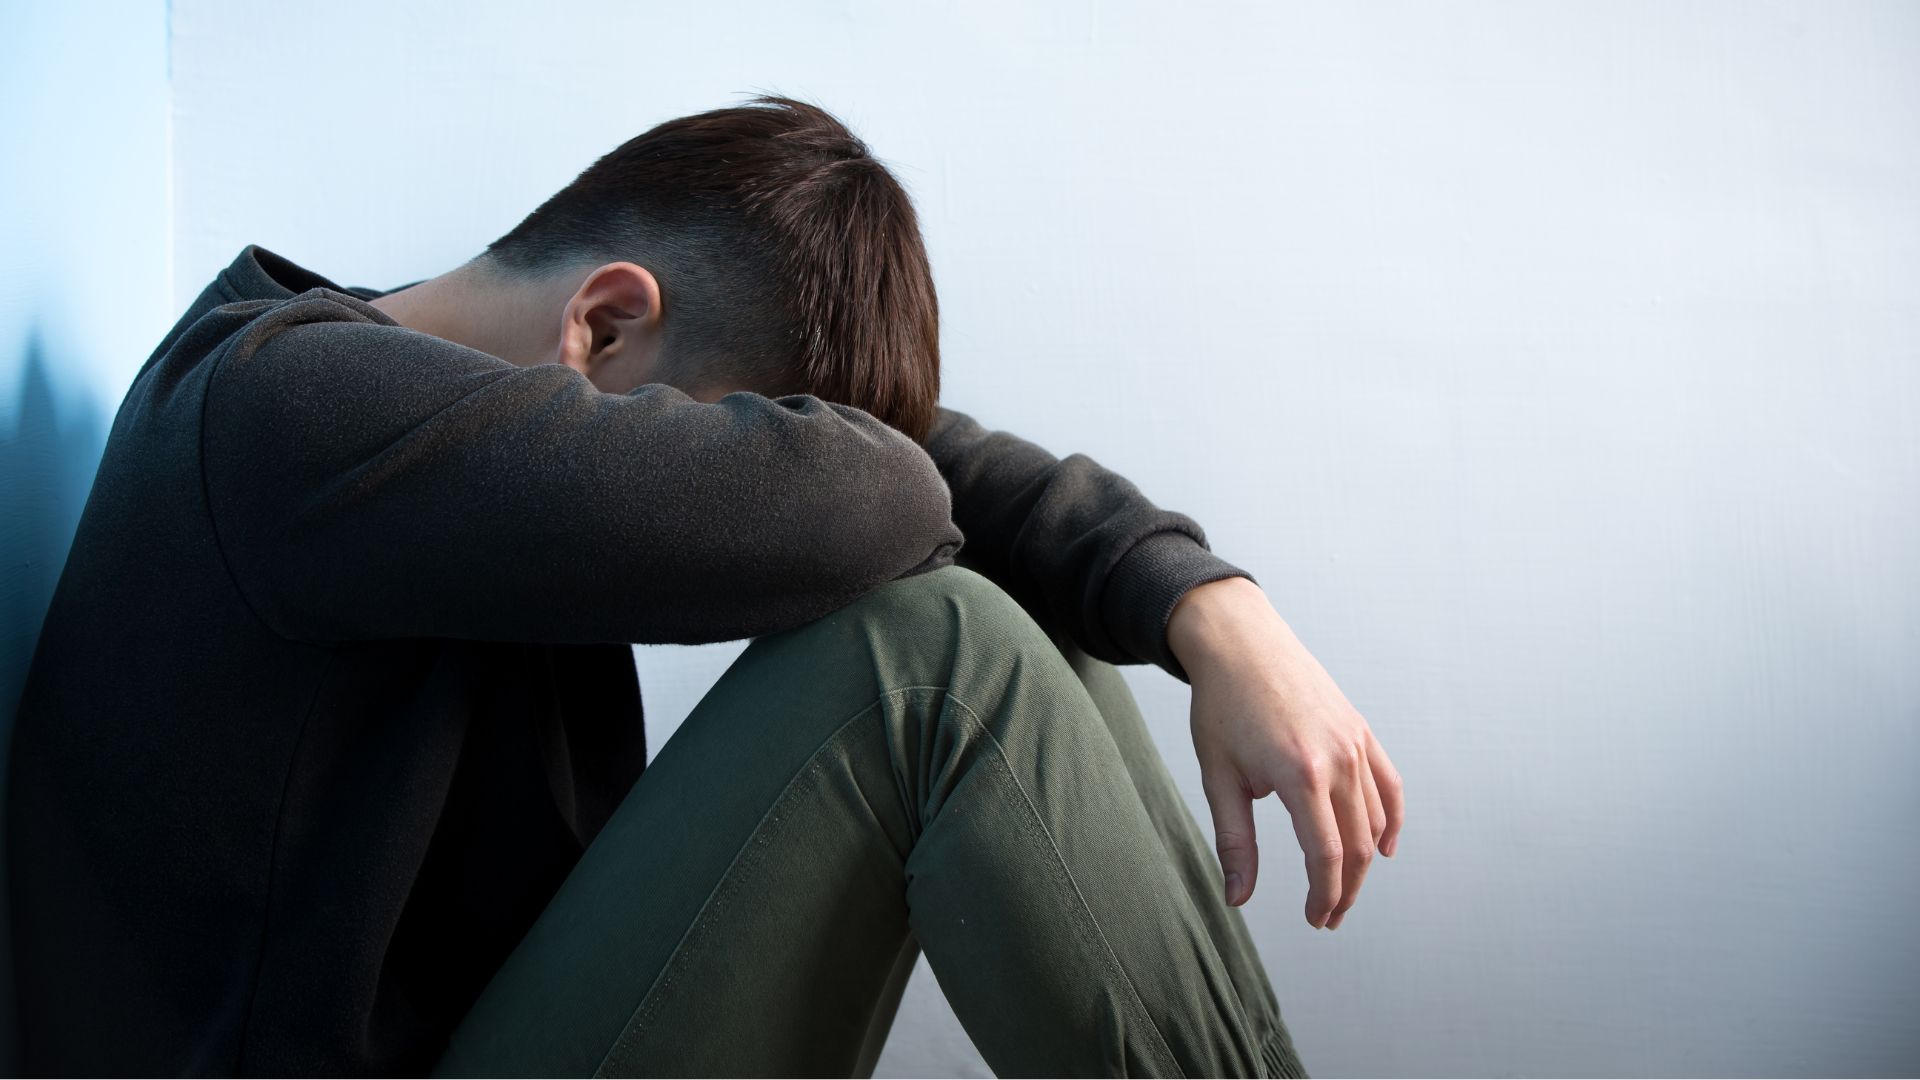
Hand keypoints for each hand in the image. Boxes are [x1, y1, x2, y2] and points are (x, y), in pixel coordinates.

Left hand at [1167, 576, 1404, 928]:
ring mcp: (1356, 743)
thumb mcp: (1218, 776)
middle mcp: (1338, 759)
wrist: (1241, 642)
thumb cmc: (1221, 706)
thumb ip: (1235, 840)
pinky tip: (1384, 848)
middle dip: (1345, 890)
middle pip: (1358, 845)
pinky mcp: (1361, 730)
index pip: (1326, 854)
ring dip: (1364, 863)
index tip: (1315, 920)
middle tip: (1327, 918)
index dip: (1324, 895)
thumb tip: (1238, 898)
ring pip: (1375, 820)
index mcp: (1300, 774)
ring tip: (1342, 889)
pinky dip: (1392, 821)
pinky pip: (1389, 785)